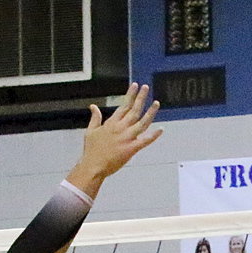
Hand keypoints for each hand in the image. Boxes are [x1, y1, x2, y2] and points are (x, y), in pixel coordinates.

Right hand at [68, 83, 161, 197]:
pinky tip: (161, 130)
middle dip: (141, 97)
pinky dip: (154, 136)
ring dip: (150, 112)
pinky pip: (145, 141)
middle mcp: (120, 128)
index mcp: (111, 123)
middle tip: (146, 88)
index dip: (130, 95)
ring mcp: (127, 138)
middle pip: (134, 110)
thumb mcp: (90, 131)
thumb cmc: (91, 151)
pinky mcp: (131, 149)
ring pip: (142, 122)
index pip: (124, 105)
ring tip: (156, 103)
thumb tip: (93, 107)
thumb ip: (95, 117)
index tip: (135, 86)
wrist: (93, 166)